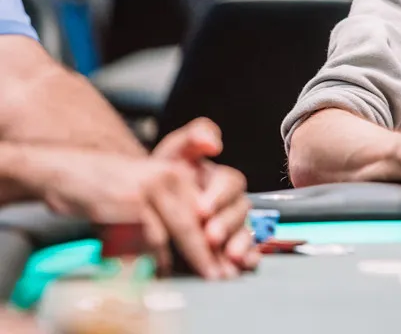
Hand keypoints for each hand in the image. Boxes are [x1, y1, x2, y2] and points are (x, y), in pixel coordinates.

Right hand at [38, 148, 226, 279]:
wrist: (69, 169)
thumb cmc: (110, 184)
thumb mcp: (149, 186)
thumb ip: (173, 207)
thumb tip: (197, 241)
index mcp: (177, 172)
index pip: (203, 210)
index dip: (213, 238)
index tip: (223, 259)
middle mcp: (168, 177)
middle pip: (193, 223)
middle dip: (204, 253)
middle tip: (215, 273)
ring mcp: (148, 189)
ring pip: (172, 233)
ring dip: (177, 259)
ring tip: (181, 273)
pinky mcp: (129, 202)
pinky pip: (147, 238)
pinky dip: (151, 257)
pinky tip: (154, 267)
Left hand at [153, 118, 259, 274]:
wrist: (150, 199)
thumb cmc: (164, 175)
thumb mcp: (176, 151)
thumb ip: (194, 137)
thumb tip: (214, 142)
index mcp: (221, 179)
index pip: (230, 182)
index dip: (219, 196)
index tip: (202, 209)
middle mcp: (231, 202)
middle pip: (240, 210)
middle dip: (227, 224)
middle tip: (211, 237)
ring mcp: (234, 225)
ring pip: (246, 231)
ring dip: (241, 244)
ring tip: (230, 257)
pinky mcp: (232, 245)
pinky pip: (249, 250)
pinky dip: (249, 256)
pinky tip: (244, 264)